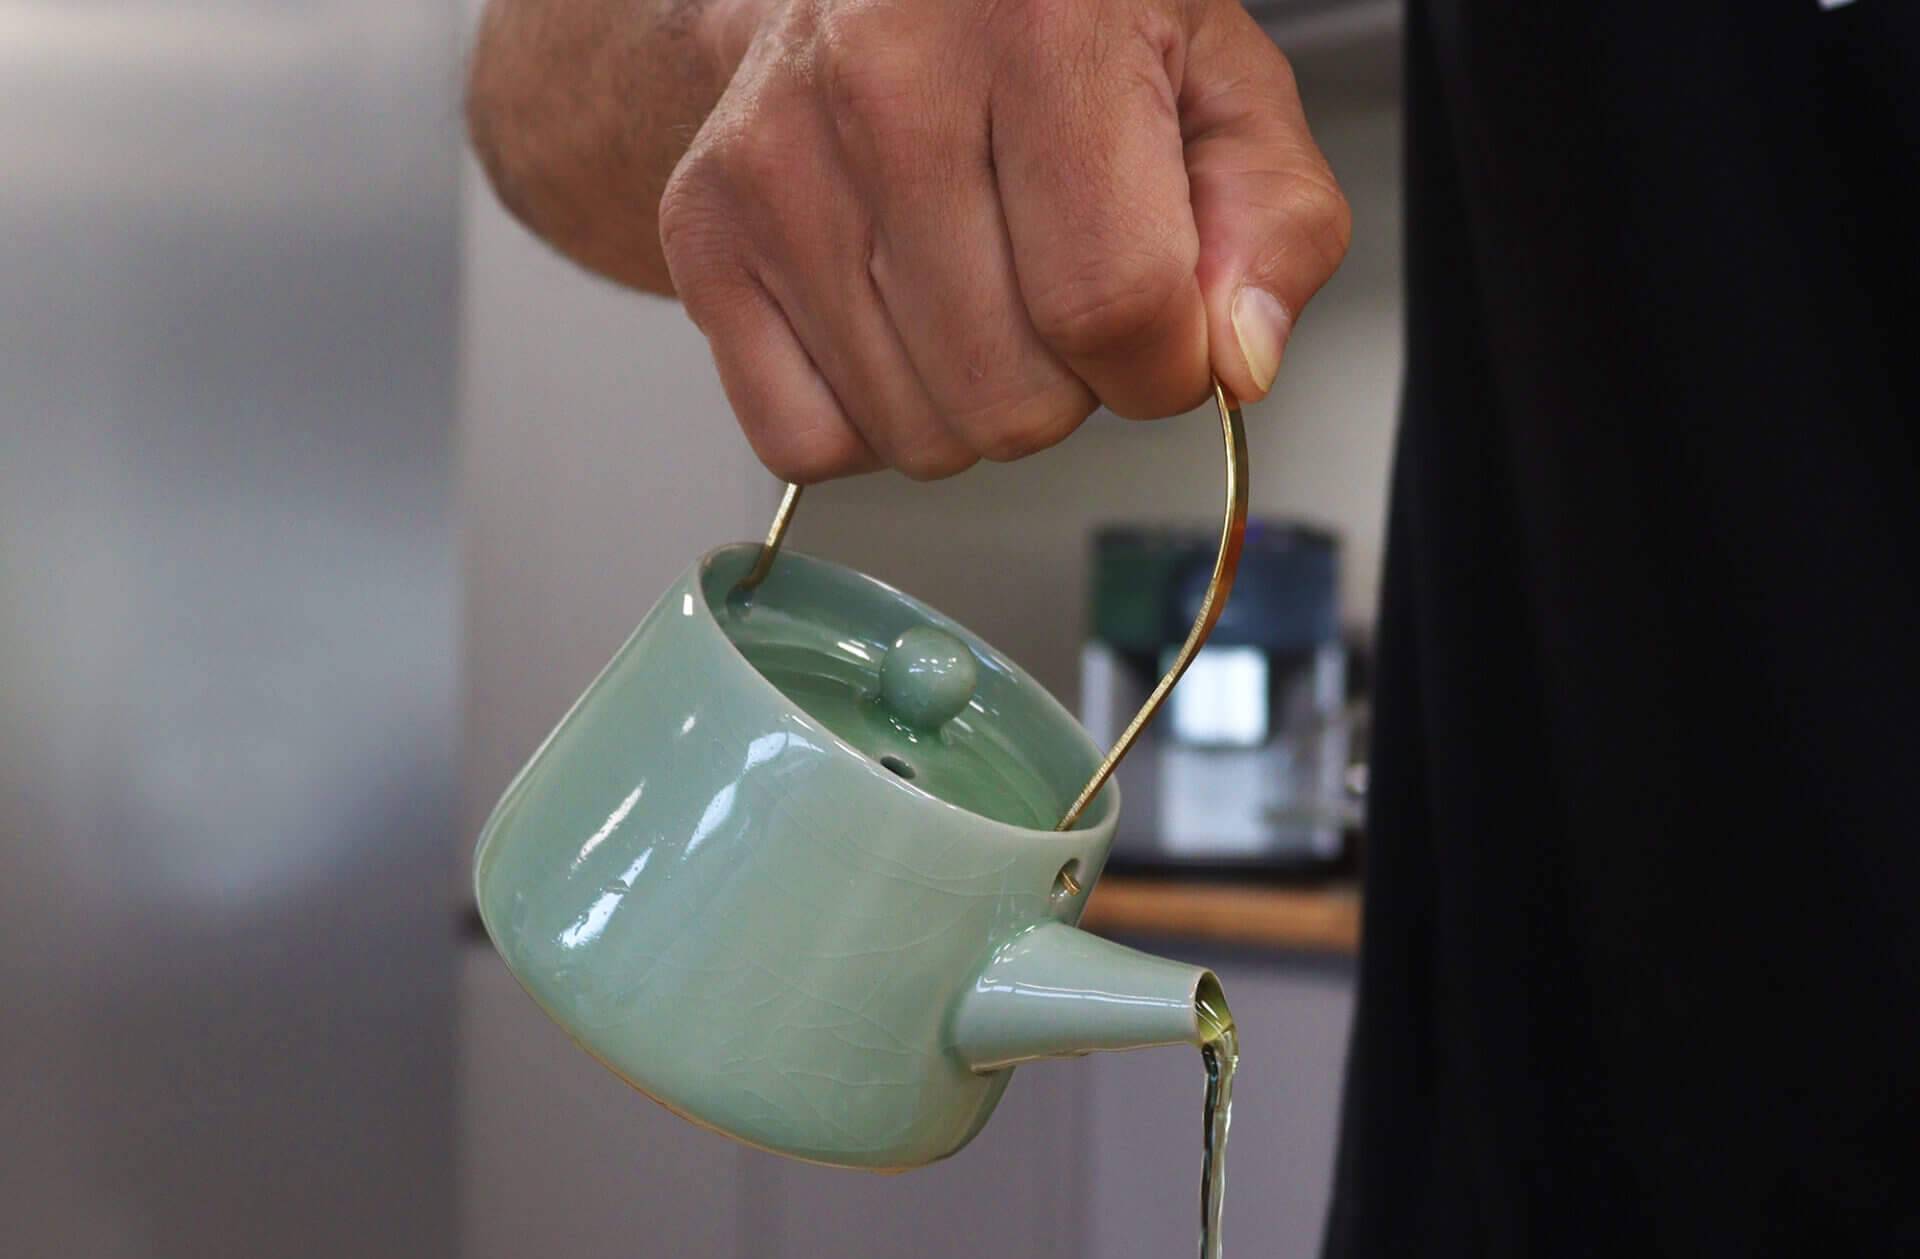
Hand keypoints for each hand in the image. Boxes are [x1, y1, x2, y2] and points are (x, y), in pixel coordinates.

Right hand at [659, 0, 1348, 480]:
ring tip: (971, 285)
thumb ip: (1272, 224)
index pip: (1116, 309)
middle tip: (1050, 286)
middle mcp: (887, 81)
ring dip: (969, 403)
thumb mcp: (1215, 83)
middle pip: (1013, 401)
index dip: (1161, 367)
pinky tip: (890, 319)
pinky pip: (810, 443)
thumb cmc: (1053, 30)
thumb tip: (1236, 360)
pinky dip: (866, 419)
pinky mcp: (706, 233)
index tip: (1159, 332)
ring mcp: (778, 164)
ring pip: (918, 437)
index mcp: (1041, 22)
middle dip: (1064, 386)